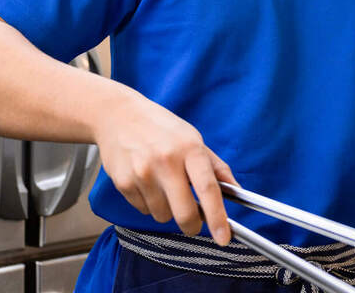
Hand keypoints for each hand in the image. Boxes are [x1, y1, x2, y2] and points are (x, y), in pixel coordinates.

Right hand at [92, 95, 236, 245]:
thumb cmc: (161, 128)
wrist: (118, 115)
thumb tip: (237, 191)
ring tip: (162, 185)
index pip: (208, 189)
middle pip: (185, 213)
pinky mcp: (124, 182)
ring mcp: (143, 173)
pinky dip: (149, 204)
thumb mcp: (193, 138)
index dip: (217, 217)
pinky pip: (143, 210)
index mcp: (189, 148)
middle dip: (192, 225)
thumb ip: (216, 167)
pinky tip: (146, 182)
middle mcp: (166, 161)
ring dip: (167, 210)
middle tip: (193, 222)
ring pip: (162, 215)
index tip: (224, 238)